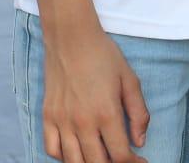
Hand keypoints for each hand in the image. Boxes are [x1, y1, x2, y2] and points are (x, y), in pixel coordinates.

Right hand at [41, 21, 149, 162]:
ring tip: (102, 158)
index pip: (120, 155)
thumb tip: (139, 141)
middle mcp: (82, 122)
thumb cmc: (104, 56)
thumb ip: (138, 113)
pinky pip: (52, 149)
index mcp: (107, 113)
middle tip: (122, 159)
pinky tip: (77, 152)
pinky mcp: (47, 117)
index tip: (140, 161)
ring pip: (74, 161)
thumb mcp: (130, 80)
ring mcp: (62, 121)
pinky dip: (65, 157)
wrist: (72, 39)